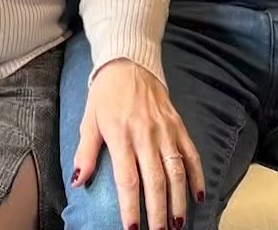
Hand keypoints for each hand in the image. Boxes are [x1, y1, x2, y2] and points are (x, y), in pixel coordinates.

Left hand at [71, 59, 202, 229]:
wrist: (130, 63)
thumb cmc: (105, 95)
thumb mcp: (88, 120)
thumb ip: (85, 152)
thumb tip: (78, 181)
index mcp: (121, 136)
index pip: (128, 179)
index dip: (130, 206)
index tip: (131, 228)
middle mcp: (146, 135)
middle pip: (155, 180)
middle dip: (158, 211)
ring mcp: (165, 130)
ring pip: (176, 170)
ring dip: (179, 200)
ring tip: (178, 223)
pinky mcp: (178, 125)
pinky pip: (191, 154)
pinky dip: (197, 176)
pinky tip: (199, 196)